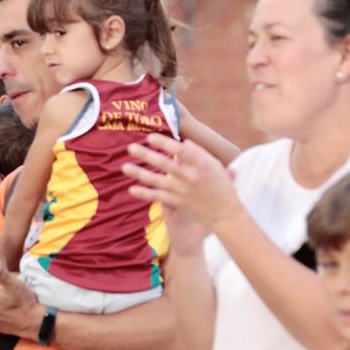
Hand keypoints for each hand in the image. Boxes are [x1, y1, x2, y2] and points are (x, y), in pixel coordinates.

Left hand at [123, 135, 238, 236]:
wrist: (225, 213)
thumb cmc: (220, 184)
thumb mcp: (214, 165)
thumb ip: (198, 153)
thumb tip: (183, 142)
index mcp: (202, 164)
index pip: (181, 150)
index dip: (165, 143)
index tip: (150, 137)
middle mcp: (190, 177)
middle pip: (165, 164)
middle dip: (146, 155)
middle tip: (130, 147)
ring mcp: (182, 191)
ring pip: (157, 181)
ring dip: (139, 173)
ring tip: (124, 167)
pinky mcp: (177, 203)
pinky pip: (158, 197)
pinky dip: (144, 194)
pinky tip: (131, 188)